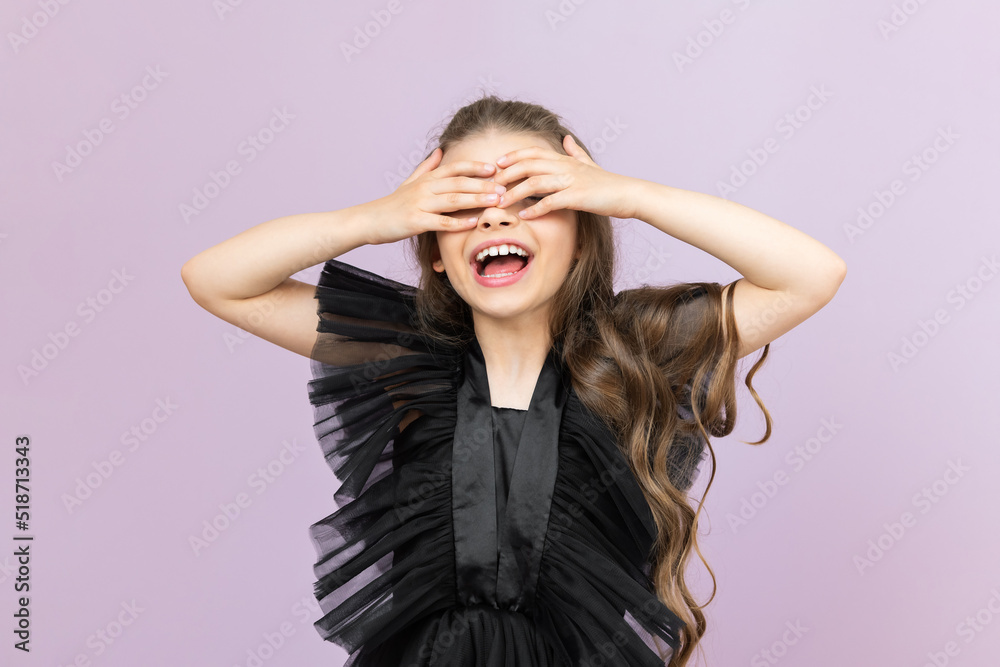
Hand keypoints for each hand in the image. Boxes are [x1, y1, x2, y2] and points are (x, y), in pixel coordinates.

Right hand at [359, 148, 507, 245]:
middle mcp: (425, 188)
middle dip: (483, 184)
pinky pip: (441, 221)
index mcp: (427, 179)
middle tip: (503, 188)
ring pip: (453, 199)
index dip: (475, 167)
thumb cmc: (393, 204)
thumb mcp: (410, 181)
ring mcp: (420, 204)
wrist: (370, 220)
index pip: (455, 168)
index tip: (495, 168)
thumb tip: (440, 150)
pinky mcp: (416, 221)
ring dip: (476, 200)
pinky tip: (473, 222)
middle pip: (459, 182)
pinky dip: (459, 221)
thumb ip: (427, 167)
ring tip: (495, 202)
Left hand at [492, 135, 637, 219]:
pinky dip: (534, 209)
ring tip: (501, 203)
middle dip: (507, 175)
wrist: (628, 194)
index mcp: (565, 159)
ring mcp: (570, 181)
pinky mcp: (576, 197)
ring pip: (534, 184)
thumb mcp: (589, 163)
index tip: (497, 164)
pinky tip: (524, 215)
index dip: (513, 157)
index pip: (533, 153)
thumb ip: (575, 152)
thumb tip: (566, 138)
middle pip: (528, 166)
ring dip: (515, 193)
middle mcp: (565, 167)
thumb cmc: (607, 183)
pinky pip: (550, 202)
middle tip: (492, 185)